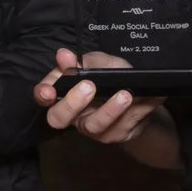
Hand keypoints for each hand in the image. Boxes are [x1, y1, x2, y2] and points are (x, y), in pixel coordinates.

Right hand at [37, 48, 163, 145]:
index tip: (48, 91)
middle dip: (72, 104)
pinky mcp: (116, 134)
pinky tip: (149, 97)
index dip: (42, 95)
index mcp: (64, 94)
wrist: (140, 96)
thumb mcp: (99, 62)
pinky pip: (125, 125)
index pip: (44, 98)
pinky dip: (139, 109)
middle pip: (59, 119)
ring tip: (124, 95)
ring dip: (110, 110)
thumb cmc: (111, 76)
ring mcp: (94, 128)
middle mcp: (74, 115)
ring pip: (94, 126)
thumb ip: (82, 61)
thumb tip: (63, 55)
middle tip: (89, 86)